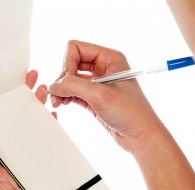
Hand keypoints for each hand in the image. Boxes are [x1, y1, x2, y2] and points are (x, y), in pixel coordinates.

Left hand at [0, 64, 47, 189]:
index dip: (3, 77)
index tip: (12, 66)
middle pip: (14, 97)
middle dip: (24, 84)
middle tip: (32, 73)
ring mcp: (13, 132)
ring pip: (29, 110)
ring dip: (37, 98)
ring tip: (44, 87)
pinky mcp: (26, 142)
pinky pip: (39, 127)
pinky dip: (47, 118)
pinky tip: (51, 111)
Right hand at [49, 40, 164, 152]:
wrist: (140, 136)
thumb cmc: (131, 113)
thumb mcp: (100, 95)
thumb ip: (74, 86)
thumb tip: (54, 85)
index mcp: (110, 58)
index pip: (76, 48)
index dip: (67, 63)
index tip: (67, 81)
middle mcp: (104, 67)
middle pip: (71, 62)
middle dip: (62, 77)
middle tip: (58, 94)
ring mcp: (98, 83)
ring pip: (71, 78)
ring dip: (62, 88)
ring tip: (57, 102)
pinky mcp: (94, 98)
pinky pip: (74, 91)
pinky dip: (66, 96)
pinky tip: (63, 104)